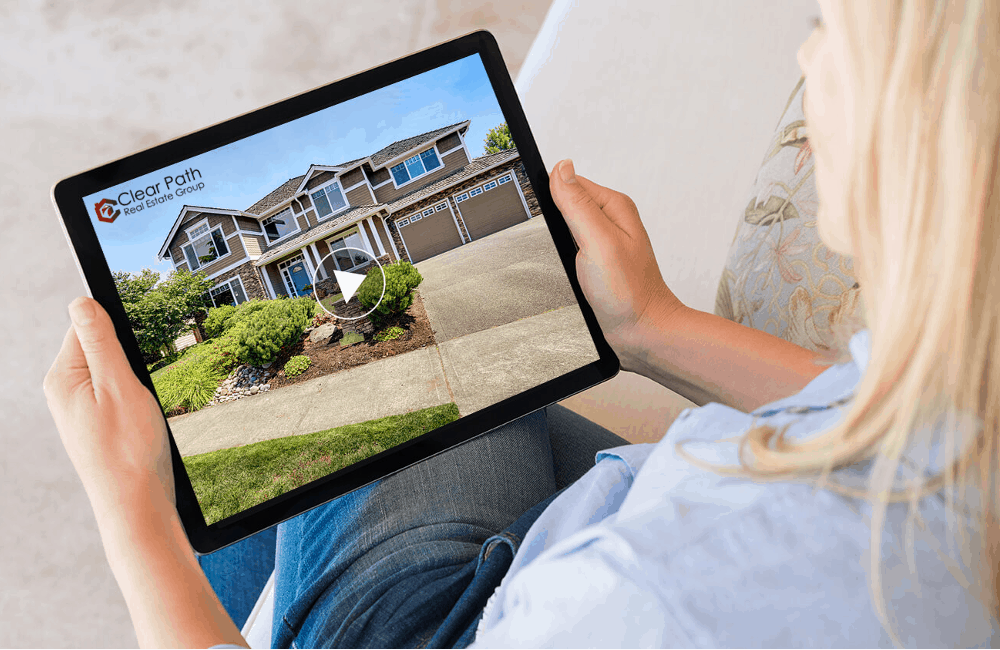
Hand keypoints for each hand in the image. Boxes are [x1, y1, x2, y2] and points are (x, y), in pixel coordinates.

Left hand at [44, 297, 174, 510]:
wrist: (136, 503)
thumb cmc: (129, 449)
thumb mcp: (119, 385)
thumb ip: (100, 342)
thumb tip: (81, 301)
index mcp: (62, 378)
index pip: (85, 328)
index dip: (116, 334)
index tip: (135, 352)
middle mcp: (63, 392)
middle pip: (98, 350)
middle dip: (127, 360)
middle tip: (138, 390)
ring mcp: (78, 410)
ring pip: (110, 373)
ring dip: (132, 383)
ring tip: (139, 411)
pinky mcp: (94, 424)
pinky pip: (113, 394)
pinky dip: (132, 400)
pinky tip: (139, 421)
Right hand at [549, 159, 685, 372]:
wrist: (641, 333)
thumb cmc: (628, 292)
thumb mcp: (598, 241)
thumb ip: (577, 203)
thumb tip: (561, 167)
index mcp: (613, 206)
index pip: (570, 183)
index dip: (551, 197)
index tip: (546, 219)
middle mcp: (610, 221)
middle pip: (565, 205)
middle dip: (552, 223)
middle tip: (559, 246)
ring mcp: (603, 242)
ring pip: (564, 229)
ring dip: (556, 243)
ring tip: (564, 261)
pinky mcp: (596, 262)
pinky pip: (569, 249)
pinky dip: (561, 258)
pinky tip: (565, 270)